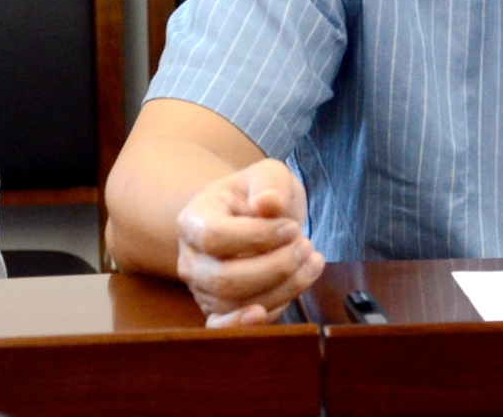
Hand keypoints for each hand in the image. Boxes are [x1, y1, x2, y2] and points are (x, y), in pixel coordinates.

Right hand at [174, 158, 325, 327]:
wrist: (252, 216)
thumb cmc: (258, 195)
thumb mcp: (268, 175)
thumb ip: (269, 183)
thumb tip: (268, 203)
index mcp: (194, 220)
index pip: (215, 237)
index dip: (258, 237)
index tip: (292, 227)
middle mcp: (191, 259)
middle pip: (225, 279)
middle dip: (276, 267)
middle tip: (306, 247)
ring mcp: (201, 288)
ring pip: (235, 304)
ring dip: (282, 288)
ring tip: (311, 262)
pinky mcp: (216, 309)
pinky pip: (223, 327)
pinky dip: (244, 326)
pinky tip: (266, 313)